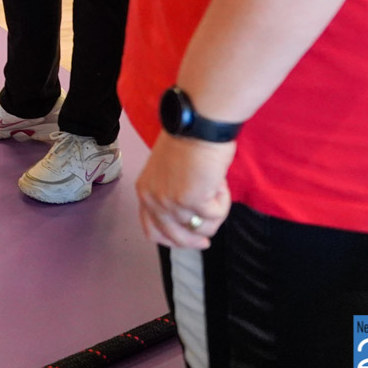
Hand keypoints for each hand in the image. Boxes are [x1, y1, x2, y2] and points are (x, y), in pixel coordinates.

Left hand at [136, 134, 233, 249]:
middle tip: (207, 240)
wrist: (196, 125)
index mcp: (145, 191)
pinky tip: (219, 181)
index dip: (172, 241)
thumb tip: (189, 220)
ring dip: (215, 212)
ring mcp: (171, 202)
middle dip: (195, 240)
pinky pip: (216, 215)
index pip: (152, 231)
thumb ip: (172, 195)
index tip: (190, 241)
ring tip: (215, 188)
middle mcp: (153, 200)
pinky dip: (223, 201)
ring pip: (202, 228)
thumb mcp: (168, 173)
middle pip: (176, 238)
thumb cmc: (187, 142)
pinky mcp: (192, 201)